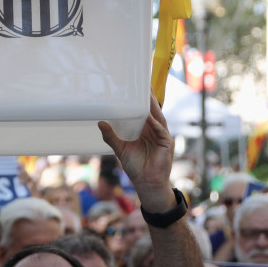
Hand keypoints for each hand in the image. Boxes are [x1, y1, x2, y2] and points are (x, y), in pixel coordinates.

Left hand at [99, 95, 174, 210]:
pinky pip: (161, 130)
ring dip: (153, 106)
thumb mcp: (120, 148)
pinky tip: (149, 116)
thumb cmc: (136, 166)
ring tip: (147, 94)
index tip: (136, 86)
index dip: (142, 100)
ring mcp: (162, 136)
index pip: (144, 111)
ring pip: (158, 117)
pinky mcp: (167, 143)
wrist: (146, 183)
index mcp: (146, 129)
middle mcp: (155, 130)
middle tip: (143, 83)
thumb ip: (111, 136)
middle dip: (149, 98)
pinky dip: (155, 123)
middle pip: (152, 111)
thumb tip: (100, 123)